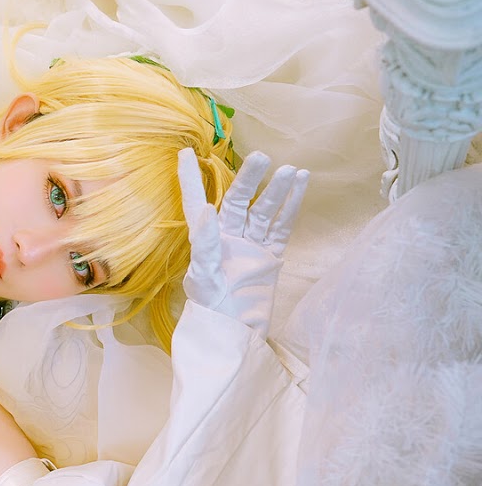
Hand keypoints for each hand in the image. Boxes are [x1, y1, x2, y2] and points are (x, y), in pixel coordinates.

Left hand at [178, 149, 307, 339]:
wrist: (236, 333)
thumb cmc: (211, 308)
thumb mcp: (204, 276)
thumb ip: (205, 244)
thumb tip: (206, 209)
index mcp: (204, 240)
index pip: (195, 202)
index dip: (190, 179)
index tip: (185, 152)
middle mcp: (226, 237)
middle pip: (238, 200)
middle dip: (249, 179)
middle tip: (262, 157)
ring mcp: (250, 244)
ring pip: (264, 210)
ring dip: (276, 190)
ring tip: (289, 170)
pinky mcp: (271, 255)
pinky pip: (282, 225)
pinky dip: (291, 205)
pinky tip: (300, 184)